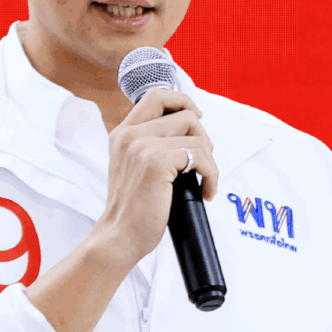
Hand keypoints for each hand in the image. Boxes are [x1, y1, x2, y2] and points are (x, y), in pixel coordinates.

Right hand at [92, 88, 217, 269]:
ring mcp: (141, 146)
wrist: (119, 236)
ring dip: (209, 159)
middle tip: (201, 163)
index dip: (182, 101)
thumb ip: (151, 145)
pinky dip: (211, 175)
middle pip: (184, 113)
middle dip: (203, 137)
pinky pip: (200, 157)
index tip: (196, 119)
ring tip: (203, 180)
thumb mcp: (134, 167)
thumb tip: (189, 133)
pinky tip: (205, 192)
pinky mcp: (155, 161)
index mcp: (123, 133)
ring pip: (196, 134)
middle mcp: (129, 134)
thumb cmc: (133, 208)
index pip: (156, 95)